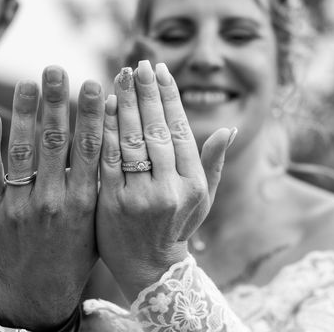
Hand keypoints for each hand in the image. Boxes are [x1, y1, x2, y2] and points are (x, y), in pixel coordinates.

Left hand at [0, 66, 103, 328]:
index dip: (90, 114)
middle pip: (54, 140)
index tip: (93, 84)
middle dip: (56, 101)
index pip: (87, 148)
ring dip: (23, 112)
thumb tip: (105, 141)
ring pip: (21, 150)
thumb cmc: (74, 254)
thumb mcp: (95, 224)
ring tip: (27, 82)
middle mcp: (51, 201)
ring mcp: (18, 205)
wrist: (38, 293)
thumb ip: (97, 186)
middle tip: (56, 69)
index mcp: (82, 202)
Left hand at [96, 60, 232, 301]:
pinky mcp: (112, 203)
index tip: (160, 70)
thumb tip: (228, 129)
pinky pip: (109, 159)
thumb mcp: (202, 200)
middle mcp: (170, 189)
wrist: (148, 269)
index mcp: (193, 184)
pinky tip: (105, 106)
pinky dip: (106, 129)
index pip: (180, 130)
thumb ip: (212, 164)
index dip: (170, 97)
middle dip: (147, 92)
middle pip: (156, 130)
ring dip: (127, 104)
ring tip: (120, 76)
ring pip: (132, 140)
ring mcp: (140, 197)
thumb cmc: (176, 227)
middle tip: (138, 64)